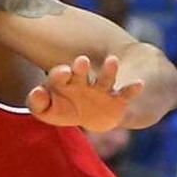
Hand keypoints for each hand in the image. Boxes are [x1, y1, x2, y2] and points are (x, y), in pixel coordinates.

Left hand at [27, 55, 143, 131]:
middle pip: (81, 72)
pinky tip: (139, 83)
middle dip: (80, 67)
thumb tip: (37, 92)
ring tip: (113, 60)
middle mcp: (82, 82)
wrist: (91, 117)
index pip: (58, 75)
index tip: (64, 72)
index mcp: (63, 82)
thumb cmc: (63, 109)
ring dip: (109, 71)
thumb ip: (36, 103)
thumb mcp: (46, 111)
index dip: (59, 74)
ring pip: (105, 79)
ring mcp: (100, 90)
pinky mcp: (117, 100)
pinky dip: (132, 89)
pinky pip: (125, 94)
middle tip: (81, 60)